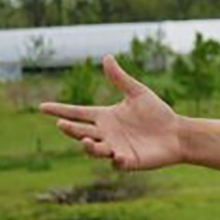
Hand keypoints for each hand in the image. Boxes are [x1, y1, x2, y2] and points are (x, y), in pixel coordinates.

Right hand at [40, 55, 185, 170]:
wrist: (177, 133)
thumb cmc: (157, 113)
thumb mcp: (137, 93)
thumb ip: (120, 79)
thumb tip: (107, 57)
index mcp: (104, 117)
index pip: (77, 113)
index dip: (60, 110)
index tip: (42, 106)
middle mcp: (105, 134)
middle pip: (81, 132)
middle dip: (70, 129)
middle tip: (61, 124)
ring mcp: (115, 148)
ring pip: (95, 150)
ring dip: (89, 146)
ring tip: (87, 140)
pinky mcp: (128, 161)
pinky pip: (118, 163)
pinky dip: (117, 160)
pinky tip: (118, 155)